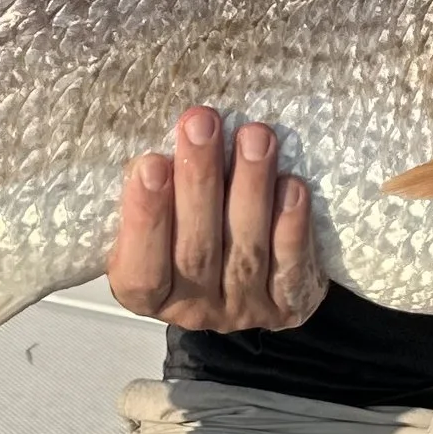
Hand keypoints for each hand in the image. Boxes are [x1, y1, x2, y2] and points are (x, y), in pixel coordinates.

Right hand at [106, 106, 326, 330]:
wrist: (253, 289)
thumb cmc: (191, 239)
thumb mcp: (157, 226)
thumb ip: (150, 199)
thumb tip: (154, 149)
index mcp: (145, 294)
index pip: (140, 268)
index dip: (144, 218)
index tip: (151, 163)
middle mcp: (193, 308)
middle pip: (196, 250)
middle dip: (199, 181)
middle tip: (202, 124)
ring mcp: (243, 309)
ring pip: (246, 250)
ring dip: (250, 188)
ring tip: (254, 137)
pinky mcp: (288, 304)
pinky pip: (291, 265)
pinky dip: (291, 225)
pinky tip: (291, 185)